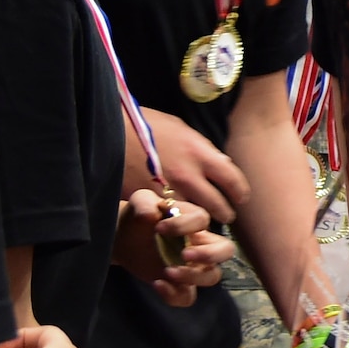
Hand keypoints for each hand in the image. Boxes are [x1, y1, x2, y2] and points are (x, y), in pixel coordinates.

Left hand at [113, 189, 233, 306]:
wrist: (124, 238)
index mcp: (194, 219)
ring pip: (212, 276)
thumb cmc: (139, 215)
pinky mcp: (179, 285)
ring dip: (194, 276)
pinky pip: (188, 297)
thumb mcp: (139, 202)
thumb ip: (144, 203)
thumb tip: (151, 215)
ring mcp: (192, 266)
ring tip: (168, 271)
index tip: (158, 228)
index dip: (185, 224)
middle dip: (210, 254)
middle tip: (185, 254)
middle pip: (226, 250)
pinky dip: (174, 295)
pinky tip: (156, 283)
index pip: (203, 220)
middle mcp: (200, 243)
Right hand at [136, 107, 248, 224]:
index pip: (233, 179)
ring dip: (201, 221)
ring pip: (195, 217)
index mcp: (199, 153)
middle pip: (219, 206)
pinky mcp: (149, 203)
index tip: (240, 197)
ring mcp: (168, 192)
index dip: (240, 192)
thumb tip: (221, 163)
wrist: (108, 132)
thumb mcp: (180, 129)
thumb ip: (202, 149)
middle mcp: (188, 175)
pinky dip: (175, 222)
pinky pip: (169, 218)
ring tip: (202, 222)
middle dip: (225, 212)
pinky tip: (176, 220)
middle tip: (226, 215)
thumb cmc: (146, 125)